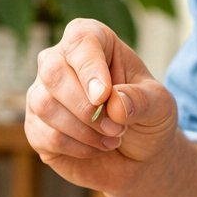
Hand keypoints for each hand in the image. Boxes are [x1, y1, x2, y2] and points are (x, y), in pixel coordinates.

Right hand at [24, 18, 178, 196]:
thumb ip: (142, 100)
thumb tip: (115, 104)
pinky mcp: (36, 126)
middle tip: (116, 127)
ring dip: (84, 130)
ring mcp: (42, 93)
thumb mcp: (160, 106)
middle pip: (53, 72)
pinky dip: (77, 147)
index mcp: (92, 41)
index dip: (90, 69)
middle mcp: (60, 61)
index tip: (104, 96)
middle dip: (85, 106)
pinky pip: (46, 135)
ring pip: (45, 105)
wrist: (138, 156)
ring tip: (113, 137)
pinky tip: (97, 148)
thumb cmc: (146, 118)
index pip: (80, 41)